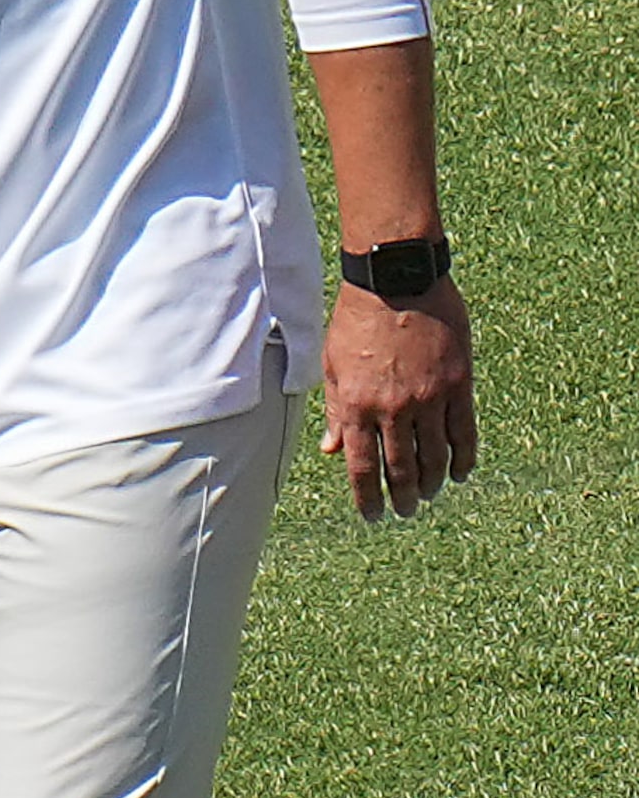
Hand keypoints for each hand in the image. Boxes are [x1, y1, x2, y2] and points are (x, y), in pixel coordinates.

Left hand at [320, 275, 476, 519]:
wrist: (395, 280)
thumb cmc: (356, 319)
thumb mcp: (333, 363)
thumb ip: (337, 410)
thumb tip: (334, 450)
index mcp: (357, 403)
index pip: (362, 466)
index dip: (367, 497)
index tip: (372, 516)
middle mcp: (394, 407)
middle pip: (402, 469)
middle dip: (403, 497)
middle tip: (405, 511)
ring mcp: (430, 398)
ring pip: (436, 457)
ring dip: (433, 482)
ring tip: (429, 494)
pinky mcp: (459, 386)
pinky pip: (465, 434)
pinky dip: (464, 459)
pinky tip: (461, 473)